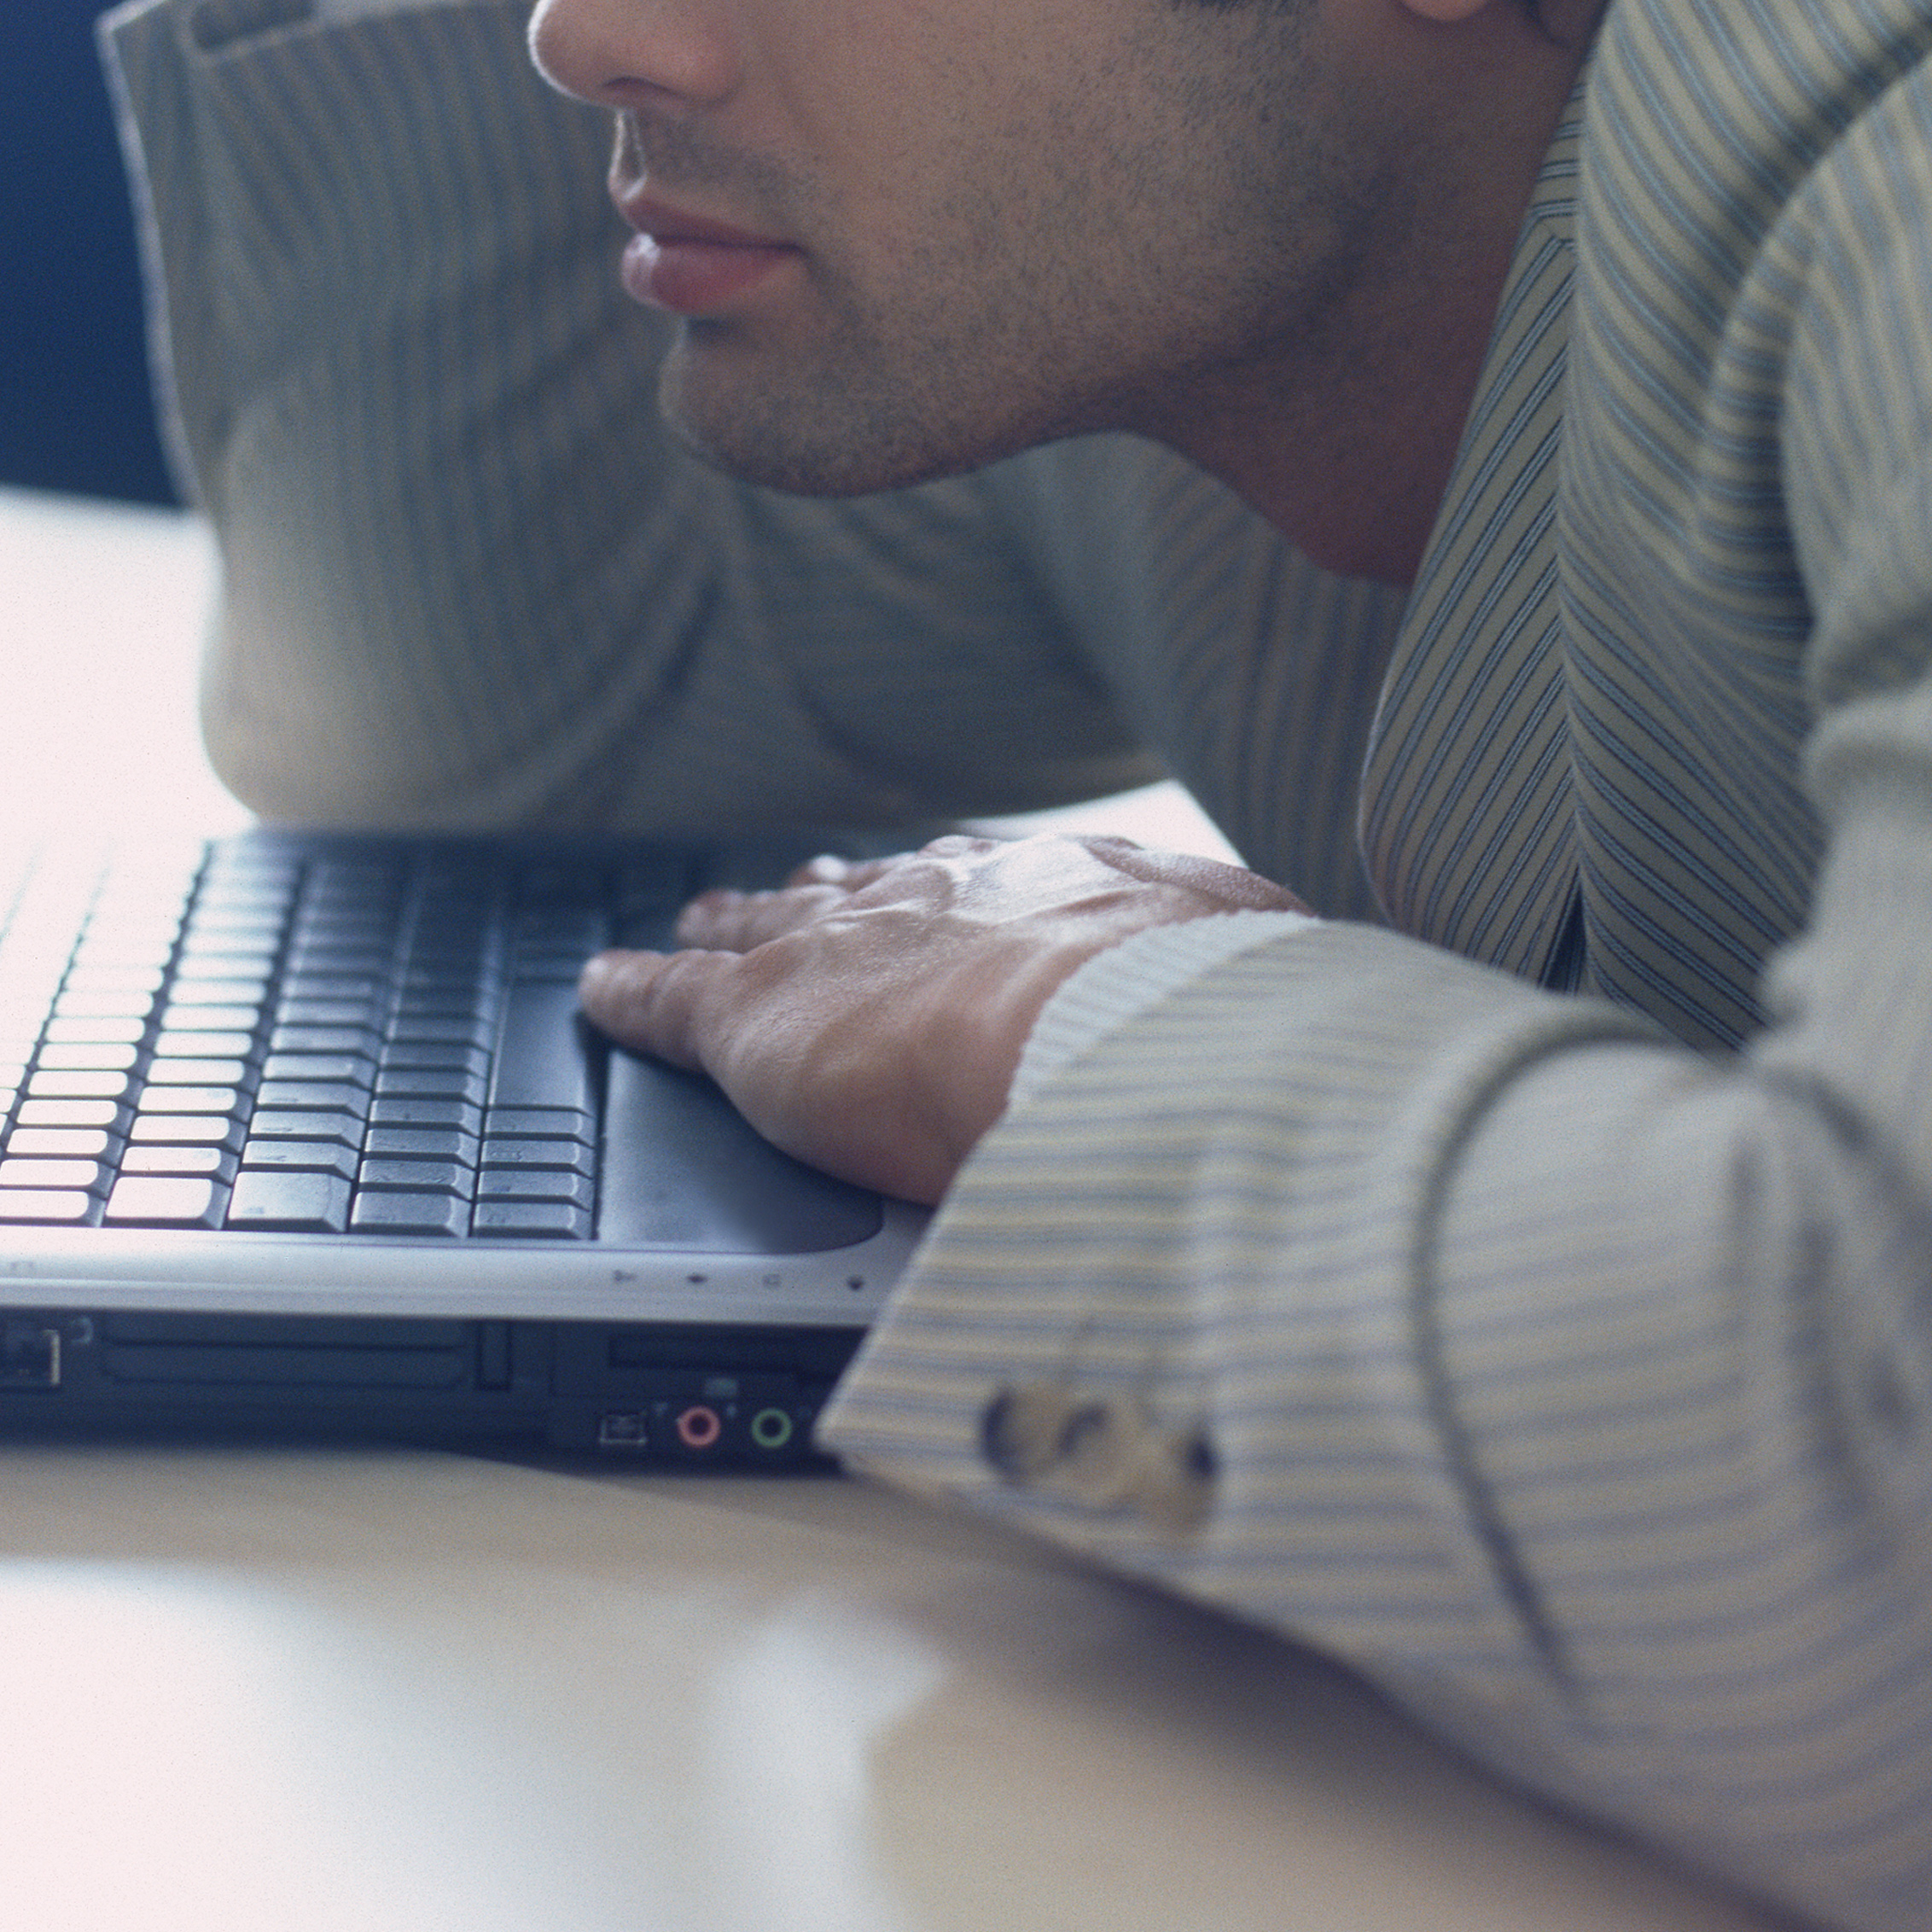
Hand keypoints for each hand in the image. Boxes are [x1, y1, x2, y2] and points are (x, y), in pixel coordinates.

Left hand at [575, 833, 1311, 1202]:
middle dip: (839, 893)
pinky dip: (632, 995)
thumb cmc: (1203, 1027)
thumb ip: (1257, 987)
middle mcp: (944, 894)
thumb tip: (1328, 1003)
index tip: (955, 903)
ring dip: (732, 931)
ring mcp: (847, 948)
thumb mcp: (1255, 980)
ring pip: (765, 930)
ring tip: (702, 926)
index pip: (998, 888)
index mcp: (1065, 888)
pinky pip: (670, 998)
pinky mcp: (755, 1018)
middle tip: (807, 892)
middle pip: (872, 888)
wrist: (1111, 1043)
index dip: (964, 899)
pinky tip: (602, 991)